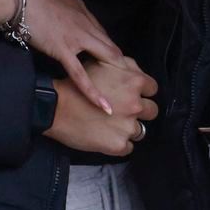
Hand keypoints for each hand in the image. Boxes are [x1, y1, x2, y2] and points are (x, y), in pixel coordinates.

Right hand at [22, 0, 127, 114]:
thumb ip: (68, 7)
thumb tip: (69, 11)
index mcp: (84, 13)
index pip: (103, 35)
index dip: (108, 51)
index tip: (109, 63)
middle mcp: (86, 25)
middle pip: (111, 48)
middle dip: (120, 66)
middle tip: (123, 82)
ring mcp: (77, 38)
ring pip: (105, 58)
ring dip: (115, 75)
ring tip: (123, 94)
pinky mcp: (63, 50)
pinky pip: (80, 75)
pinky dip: (93, 92)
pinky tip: (104, 105)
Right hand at [43, 58, 158, 156]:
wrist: (56, 108)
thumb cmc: (76, 83)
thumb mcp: (101, 62)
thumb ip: (125, 64)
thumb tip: (138, 71)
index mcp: (134, 82)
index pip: (153, 89)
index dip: (143, 92)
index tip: (132, 95)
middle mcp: (135, 105)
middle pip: (151, 111)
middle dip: (139, 111)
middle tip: (122, 111)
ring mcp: (128, 127)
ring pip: (140, 130)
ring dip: (129, 128)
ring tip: (111, 124)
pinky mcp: (119, 145)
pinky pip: (128, 147)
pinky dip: (119, 143)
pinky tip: (106, 135)